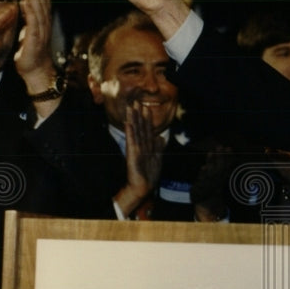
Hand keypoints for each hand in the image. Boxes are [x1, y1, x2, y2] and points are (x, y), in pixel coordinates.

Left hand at [14, 0, 57, 86]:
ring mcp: (41, 33)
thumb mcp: (29, 33)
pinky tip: (25, 1)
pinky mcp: (34, 41)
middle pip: (44, 3)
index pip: (44, 2)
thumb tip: (23, 6)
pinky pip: (32, 24)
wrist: (36, 72)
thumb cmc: (30, 54)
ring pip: (39, 10)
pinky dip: (29, 12)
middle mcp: (44, 26)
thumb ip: (28, 20)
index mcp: (43, 24)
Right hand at [116, 100, 164, 216]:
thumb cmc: (149, 174)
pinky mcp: (132, 154)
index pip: (147, 129)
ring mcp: (136, 149)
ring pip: (135, 131)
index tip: (146, 107)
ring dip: (133, 119)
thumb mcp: (157, 159)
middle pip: (140, 127)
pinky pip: (132, 141)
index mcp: (147, 146)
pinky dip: (130, 132)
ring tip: (130, 108)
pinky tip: (128, 123)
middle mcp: (141, 145)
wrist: (143, 187)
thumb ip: (158, 148)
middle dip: (138, 114)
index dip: (147, 118)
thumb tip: (161, 137)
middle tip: (136, 102)